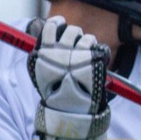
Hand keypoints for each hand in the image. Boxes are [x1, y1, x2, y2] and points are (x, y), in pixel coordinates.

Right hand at [27, 16, 110, 139]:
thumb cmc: (56, 99)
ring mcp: (76, 56)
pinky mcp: (91, 61)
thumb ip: (44, 56)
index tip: (60, 24)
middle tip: (76, 46)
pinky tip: (96, 59)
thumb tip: (44, 35)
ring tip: (86, 56)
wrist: (71, 116)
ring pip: (84, 36)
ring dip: (87, 42)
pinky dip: (98, 49)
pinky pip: (96, 45)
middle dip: (74, 35)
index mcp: (43, 56)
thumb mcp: (42, 76)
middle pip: (69, 31)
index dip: (56, 24)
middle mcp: (58, 53)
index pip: (49, 28)